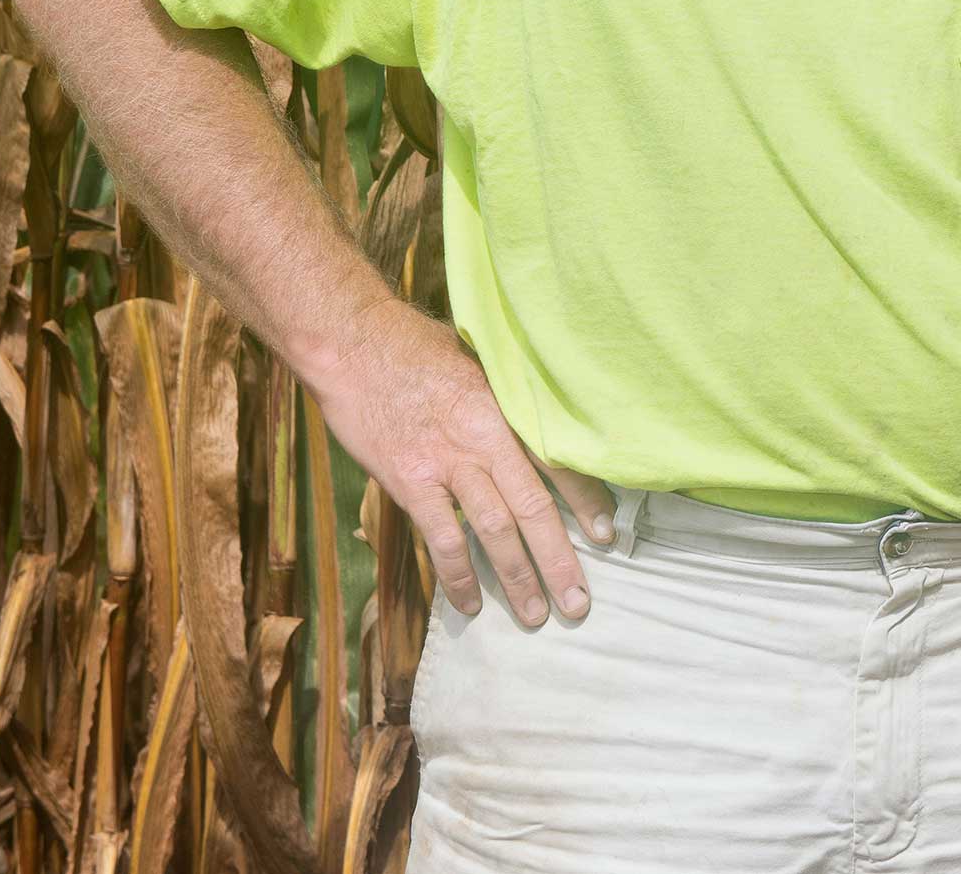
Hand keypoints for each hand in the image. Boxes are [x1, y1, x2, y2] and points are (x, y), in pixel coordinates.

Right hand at [309, 298, 616, 628]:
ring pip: (494, 529)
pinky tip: (469, 605)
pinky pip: (441, 538)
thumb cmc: (417, 347)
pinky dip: (457, 574)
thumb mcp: (479, 361)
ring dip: (518, 577)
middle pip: (534, 506)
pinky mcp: (409, 481)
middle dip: (559, 559)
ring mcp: (447, 462)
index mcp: (509, 406)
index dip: (586, 501)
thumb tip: (538, 424)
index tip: (606, 535)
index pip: (559, 461)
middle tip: (580, 603)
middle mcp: (486, 437)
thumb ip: (506, 399)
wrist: (354, 344)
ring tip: (537, 615)